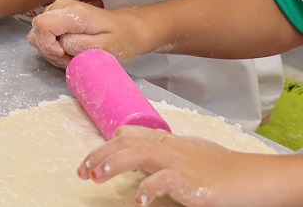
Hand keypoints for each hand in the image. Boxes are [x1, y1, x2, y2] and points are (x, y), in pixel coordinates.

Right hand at [29, 0, 156, 66]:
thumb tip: (60, 44)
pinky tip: (69, 51)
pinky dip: (53, 48)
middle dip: (51, 51)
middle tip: (72, 59)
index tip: (65, 56)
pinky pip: (43, 35)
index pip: (42, 25)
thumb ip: (81, 45)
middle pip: (37, 32)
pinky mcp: (54, 16)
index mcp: (73, 12)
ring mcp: (55, 10)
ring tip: (73, 55)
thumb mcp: (107, 47)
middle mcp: (59, 7)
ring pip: (37, 35)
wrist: (126, 29)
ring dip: (52, 51)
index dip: (48, 45)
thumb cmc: (121, 39)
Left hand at [79, 127, 301, 206]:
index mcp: (167, 141)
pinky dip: (147, 190)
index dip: (107, 144)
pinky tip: (137, 202)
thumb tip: (141, 155)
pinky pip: (162, 181)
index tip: (91, 159)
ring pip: (136, 154)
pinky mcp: (189, 180)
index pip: (130, 134)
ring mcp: (177, 162)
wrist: (252, 178)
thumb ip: (166, 153)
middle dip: (99, 155)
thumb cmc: (223, 169)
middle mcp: (168, 147)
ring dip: (113, 164)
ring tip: (96, 176)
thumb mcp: (189, 154)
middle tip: (82, 172)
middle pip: (125, 143)